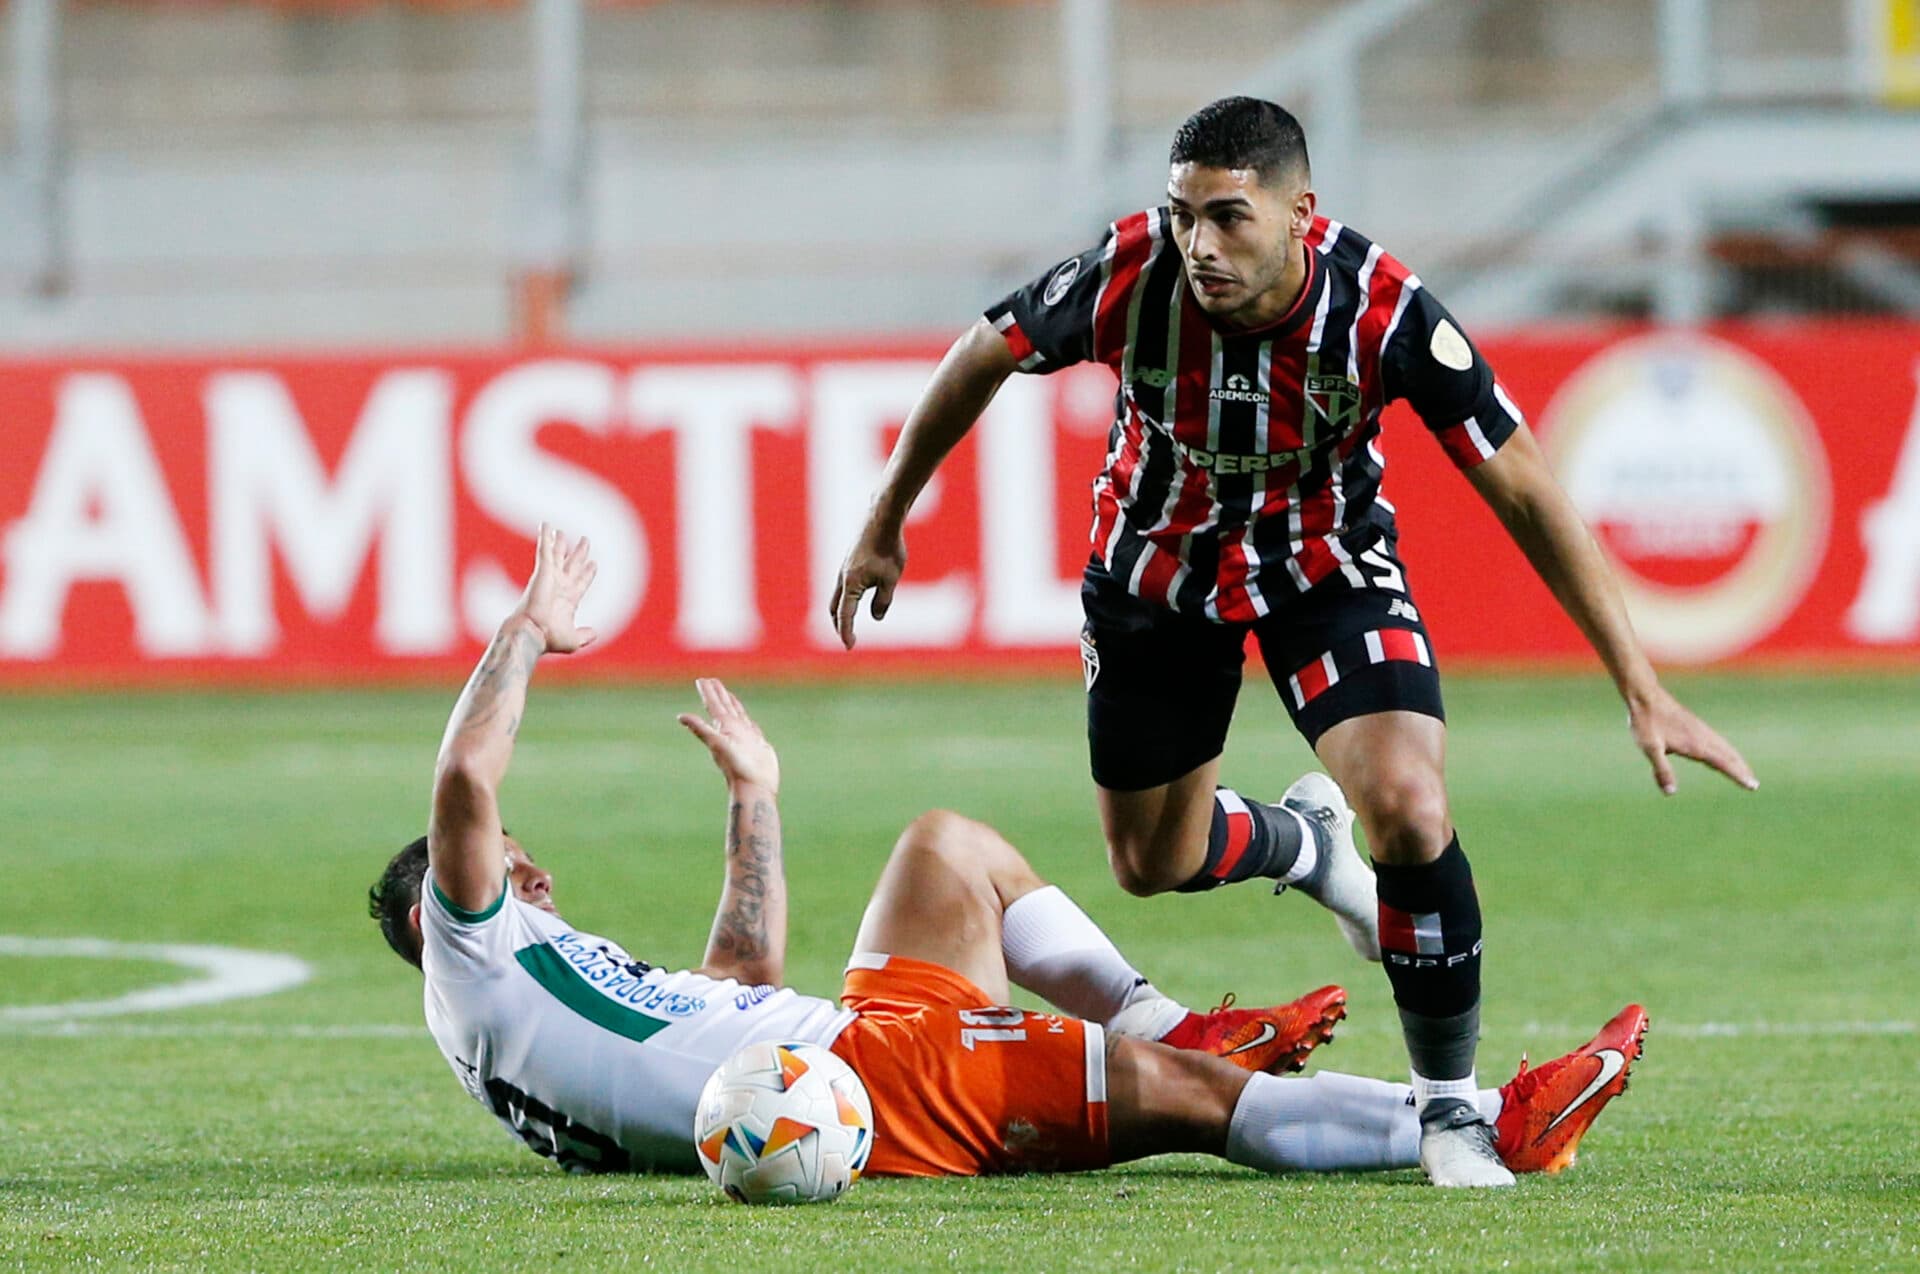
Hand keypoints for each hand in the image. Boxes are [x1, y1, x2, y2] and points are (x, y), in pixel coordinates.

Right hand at [512, 523, 598, 654]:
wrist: (532, 632)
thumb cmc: (549, 638)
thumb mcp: (573, 640)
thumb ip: (584, 636)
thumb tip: (595, 633)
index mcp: (569, 600)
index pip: (581, 582)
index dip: (587, 573)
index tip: (594, 564)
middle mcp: (560, 586)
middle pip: (572, 565)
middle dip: (579, 554)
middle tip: (585, 541)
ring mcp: (552, 577)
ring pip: (558, 555)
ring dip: (560, 543)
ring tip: (561, 532)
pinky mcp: (543, 570)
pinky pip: (545, 549)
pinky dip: (545, 537)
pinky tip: (546, 525)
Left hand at [677, 678, 779, 793]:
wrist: (755, 786)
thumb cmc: (736, 767)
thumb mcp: (717, 744)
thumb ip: (700, 729)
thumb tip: (680, 717)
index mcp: (723, 728)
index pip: (713, 706)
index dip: (708, 692)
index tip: (702, 680)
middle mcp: (732, 731)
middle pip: (723, 707)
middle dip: (718, 694)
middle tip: (711, 680)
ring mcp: (744, 737)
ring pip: (737, 715)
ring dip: (731, 703)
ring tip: (727, 694)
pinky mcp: (756, 743)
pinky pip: (750, 725)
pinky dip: (746, 718)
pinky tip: (744, 718)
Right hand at [829, 523, 906, 649]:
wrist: (882, 519)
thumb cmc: (888, 548)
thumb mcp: (891, 579)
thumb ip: (883, 600)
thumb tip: (876, 617)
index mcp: (851, 584)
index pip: (845, 615)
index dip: (847, 633)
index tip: (849, 647)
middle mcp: (842, 578)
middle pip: (834, 609)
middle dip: (839, 625)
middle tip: (847, 639)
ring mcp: (843, 569)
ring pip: (836, 597)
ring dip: (840, 613)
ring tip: (848, 624)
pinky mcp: (848, 563)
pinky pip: (842, 586)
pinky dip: (845, 599)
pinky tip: (855, 599)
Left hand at [1627, 684, 1757, 795]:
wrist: (1645, 695)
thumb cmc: (1646, 722)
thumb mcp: (1650, 748)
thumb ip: (1662, 770)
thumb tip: (1671, 792)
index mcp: (1695, 745)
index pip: (1723, 763)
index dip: (1738, 775)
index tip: (1753, 785)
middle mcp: (1702, 737)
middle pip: (1728, 755)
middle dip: (1742, 769)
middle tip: (1754, 783)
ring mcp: (1699, 729)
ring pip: (1724, 746)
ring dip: (1735, 759)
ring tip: (1744, 769)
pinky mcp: (1694, 724)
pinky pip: (1715, 740)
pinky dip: (1725, 749)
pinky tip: (1721, 751)